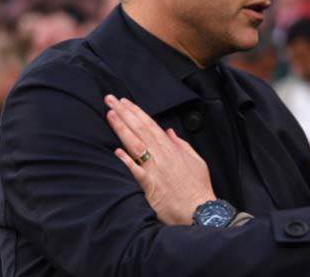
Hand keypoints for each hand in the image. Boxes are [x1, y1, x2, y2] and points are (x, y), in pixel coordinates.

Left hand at [104, 95, 214, 224]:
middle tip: (110, 100)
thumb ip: (180, 144)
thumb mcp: (195, 160)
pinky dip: (127, 160)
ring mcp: (155, 169)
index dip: (136, 112)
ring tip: (110, 114)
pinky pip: (136, 171)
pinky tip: (116, 151)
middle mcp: (162, 155)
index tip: (124, 102)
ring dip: (122, 128)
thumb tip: (169, 132)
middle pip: (140, 129)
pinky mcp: (150, 186)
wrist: (199, 209)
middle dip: (124, 113)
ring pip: (136, 144)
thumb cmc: (198, 187)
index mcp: (171, 148)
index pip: (150, 124)